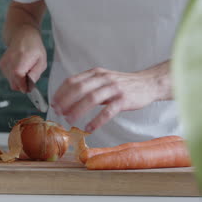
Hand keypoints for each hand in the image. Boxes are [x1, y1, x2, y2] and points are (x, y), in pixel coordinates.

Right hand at [0, 25, 46, 92]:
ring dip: (20, 79)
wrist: (22, 34)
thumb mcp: (41, 61)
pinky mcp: (1, 65)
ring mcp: (3, 65)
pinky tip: (20, 65)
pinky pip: (9, 77)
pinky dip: (16, 75)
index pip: (20, 85)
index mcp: (19, 64)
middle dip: (23, 84)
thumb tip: (29, 87)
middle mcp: (9, 65)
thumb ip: (35, 75)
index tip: (31, 86)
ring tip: (26, 67)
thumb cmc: (34, 47)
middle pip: (15, 86)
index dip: (26, 87)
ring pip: (12, 82)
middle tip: (31, 74)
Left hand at [52, 64, 170, 132]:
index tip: (53, 103)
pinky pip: (108, 111)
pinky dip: (96, 120)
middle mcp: (103, 78)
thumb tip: (65, 99)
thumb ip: (87, 86)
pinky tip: (89, 128)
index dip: (60, 92)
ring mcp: (114, 88)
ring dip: (77, 110)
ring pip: (91, 99)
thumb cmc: (122, 84)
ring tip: (69, 120)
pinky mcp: (124, 100)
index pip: (72, 81)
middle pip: (79, 89)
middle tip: (58, 112)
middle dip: (65, 101)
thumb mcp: (102, 80)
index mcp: (95, 73)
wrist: (148, 83)